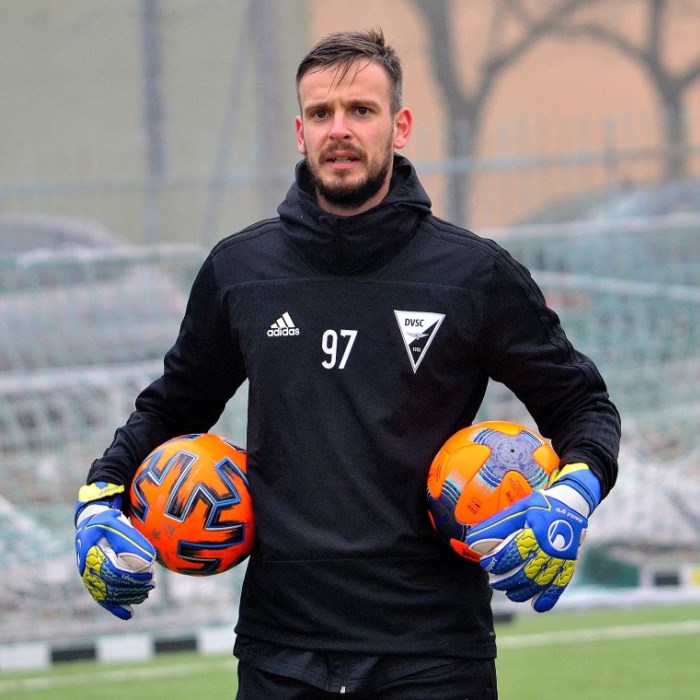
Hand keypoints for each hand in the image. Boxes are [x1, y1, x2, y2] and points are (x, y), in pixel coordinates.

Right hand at [75, 482, 155, 619]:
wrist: (90, 524)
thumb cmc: (106, 522)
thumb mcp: (118, 524)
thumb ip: (132, 541)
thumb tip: (149, 560)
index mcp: (91, 553)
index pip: (113, 572)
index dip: (133, 577)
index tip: (150, 575)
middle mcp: (86, 569)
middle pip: (111, 586)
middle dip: (134, 588)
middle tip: (152, 584)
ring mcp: (88, 578)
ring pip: (108, 595)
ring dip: (129, 597)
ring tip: (146, 592)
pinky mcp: (92, 582)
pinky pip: (102, 599)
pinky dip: (115, 607)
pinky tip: (128, 614)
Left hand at [465, 463, 599, 611]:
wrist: (573, 504)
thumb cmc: (541, 506)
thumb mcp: (518, 509)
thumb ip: (497, 526)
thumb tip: (473, 540)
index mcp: (536, 532)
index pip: (512, 553)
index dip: (497, 562)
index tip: (486, 564)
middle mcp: (550, 549)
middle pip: (525, 572)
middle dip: (506, 581)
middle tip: (493, 582)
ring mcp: (561, 559)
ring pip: (540, 582)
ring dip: (522, 591)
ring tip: (508, 592)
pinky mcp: (569, 565)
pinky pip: (559, 585)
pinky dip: (548, 598)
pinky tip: (537, 606)